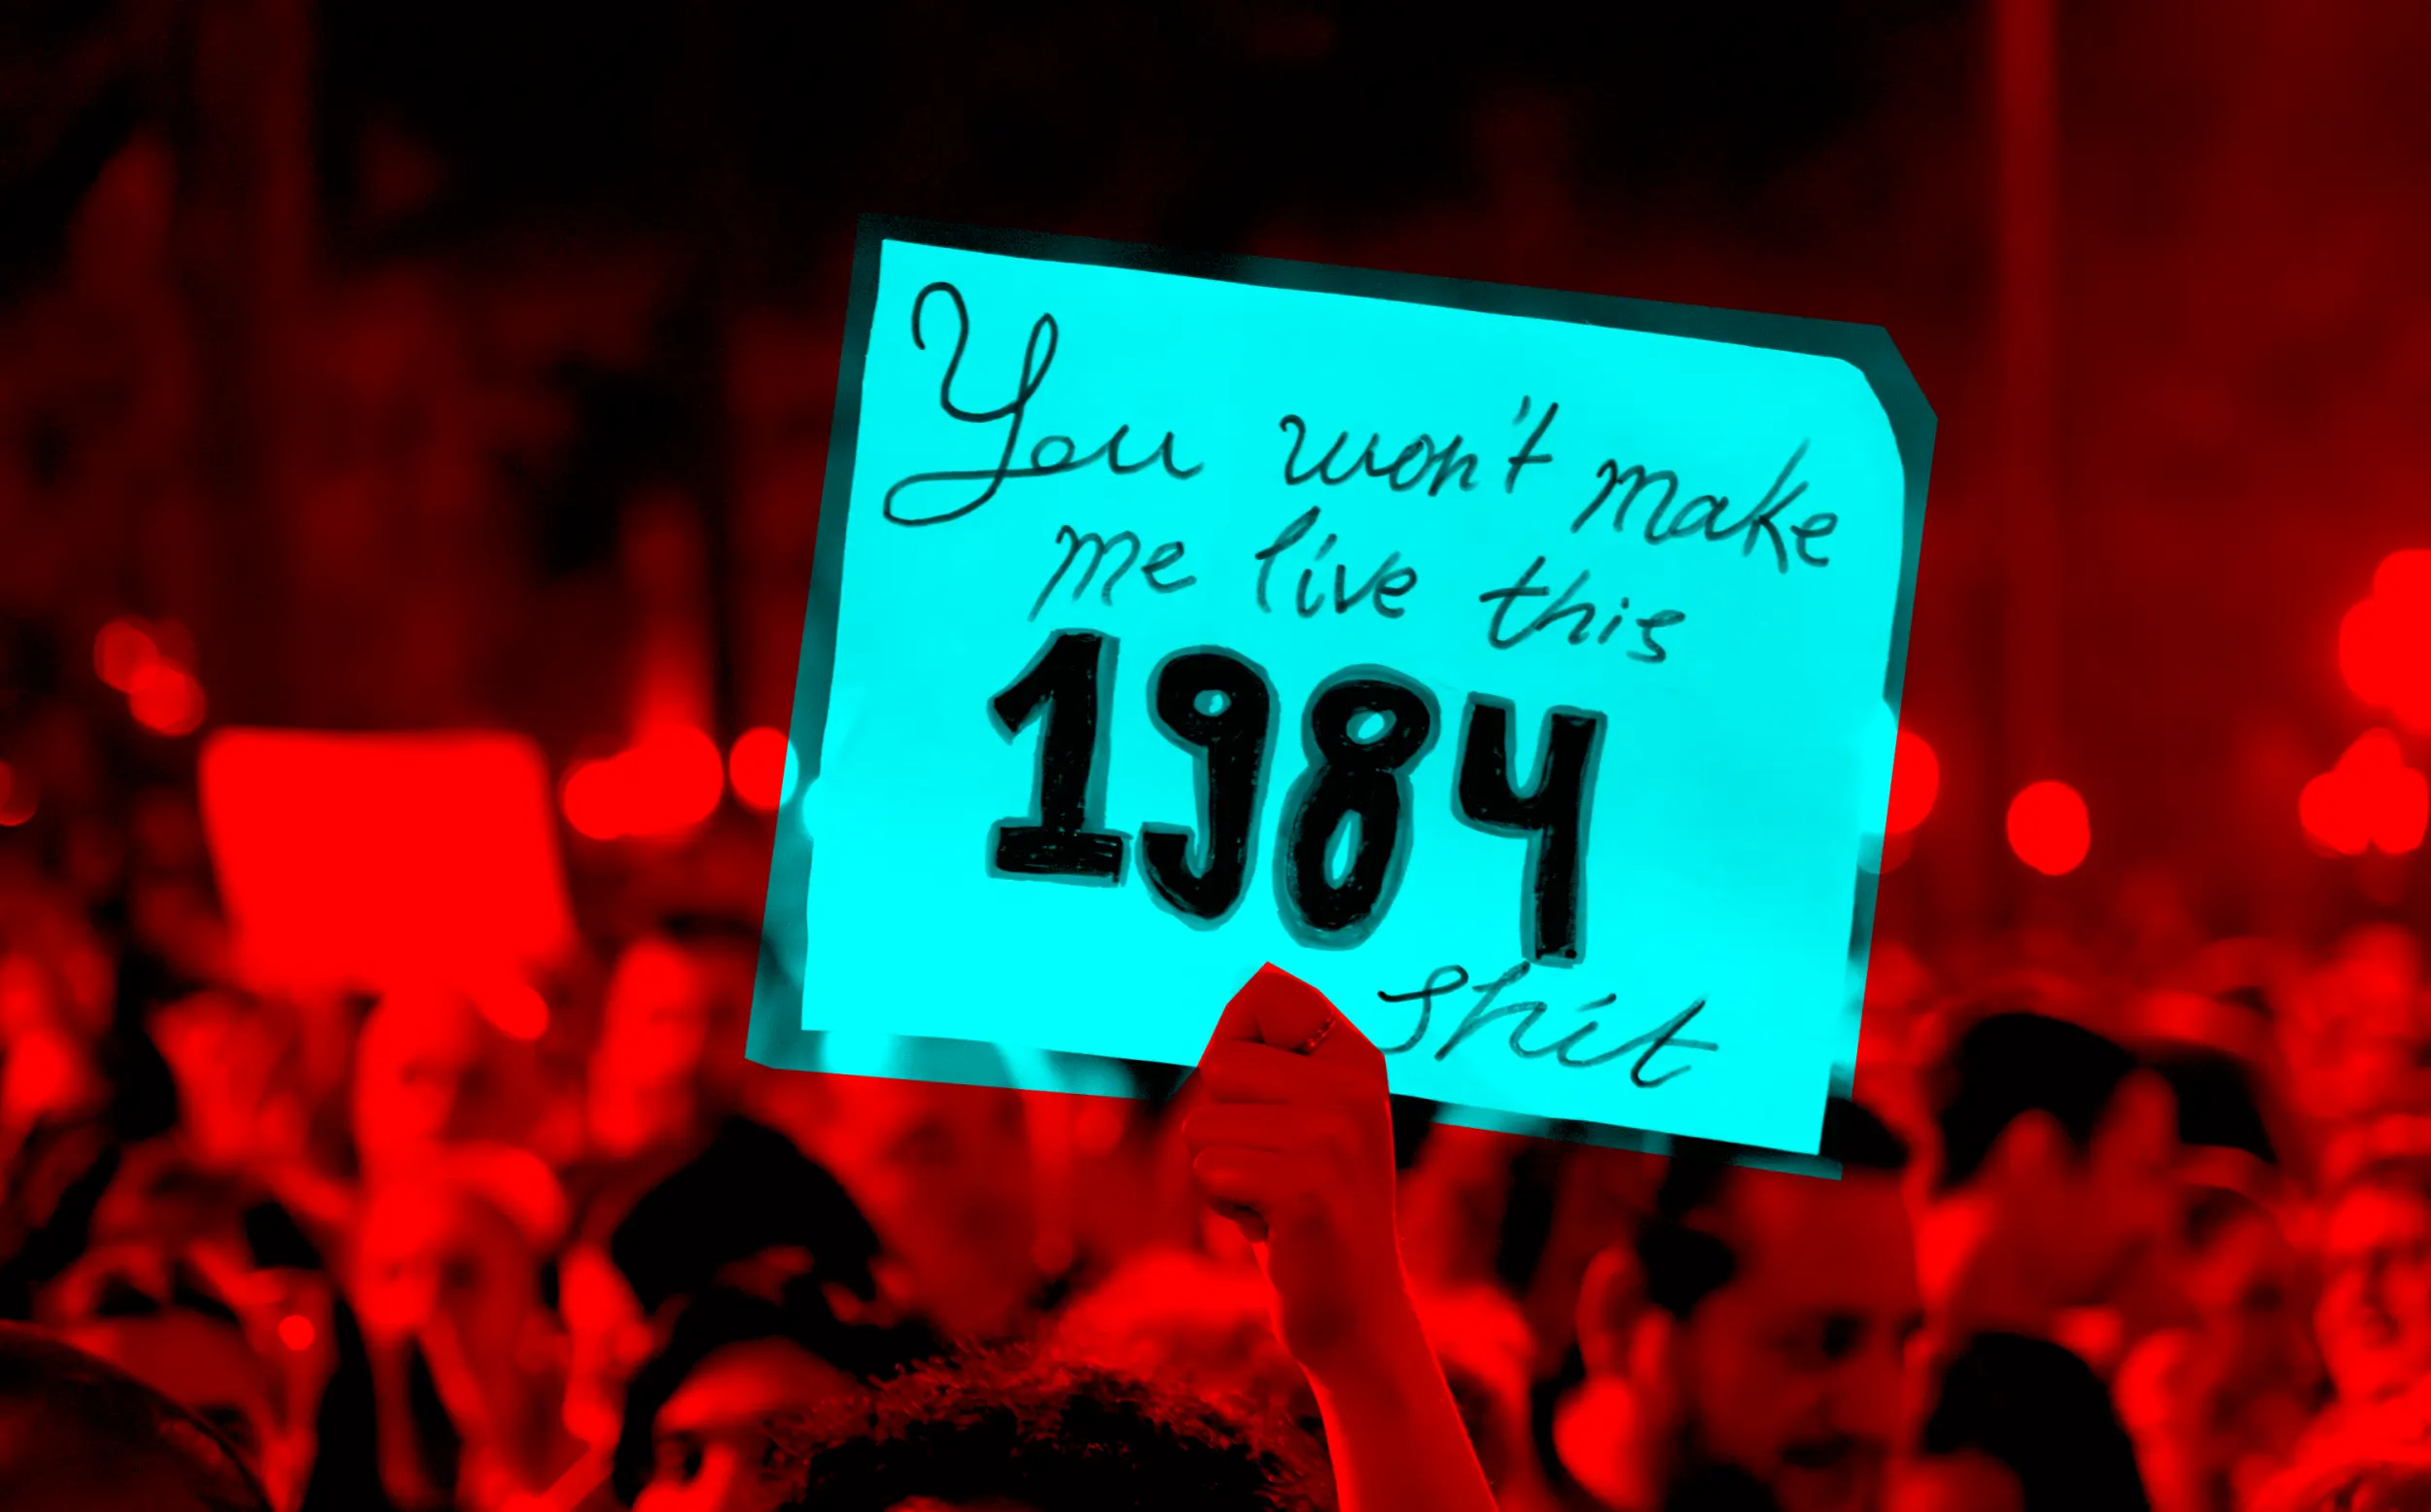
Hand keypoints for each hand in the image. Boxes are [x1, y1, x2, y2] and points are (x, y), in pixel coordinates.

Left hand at [1184, 963, 1412, 1381]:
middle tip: (1274, 1167)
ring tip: (1274, 1197)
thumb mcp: (1307, 1112)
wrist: (1355, 1310)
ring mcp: (1335, 1135)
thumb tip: (1259, 975)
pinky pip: (1209, 1170)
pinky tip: (1274, 1227)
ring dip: (1220, 1170)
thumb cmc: (1307, 1202)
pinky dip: (1224, 1206)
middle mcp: (1355, 1085)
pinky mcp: (1307, 1186)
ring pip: (1203, 1122)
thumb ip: (1281, 1050)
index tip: (1270, 1101)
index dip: (1236, 1043)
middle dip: (1222, 1123)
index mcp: (1359, 1055)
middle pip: (1219, 1063)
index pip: (1264, 988)